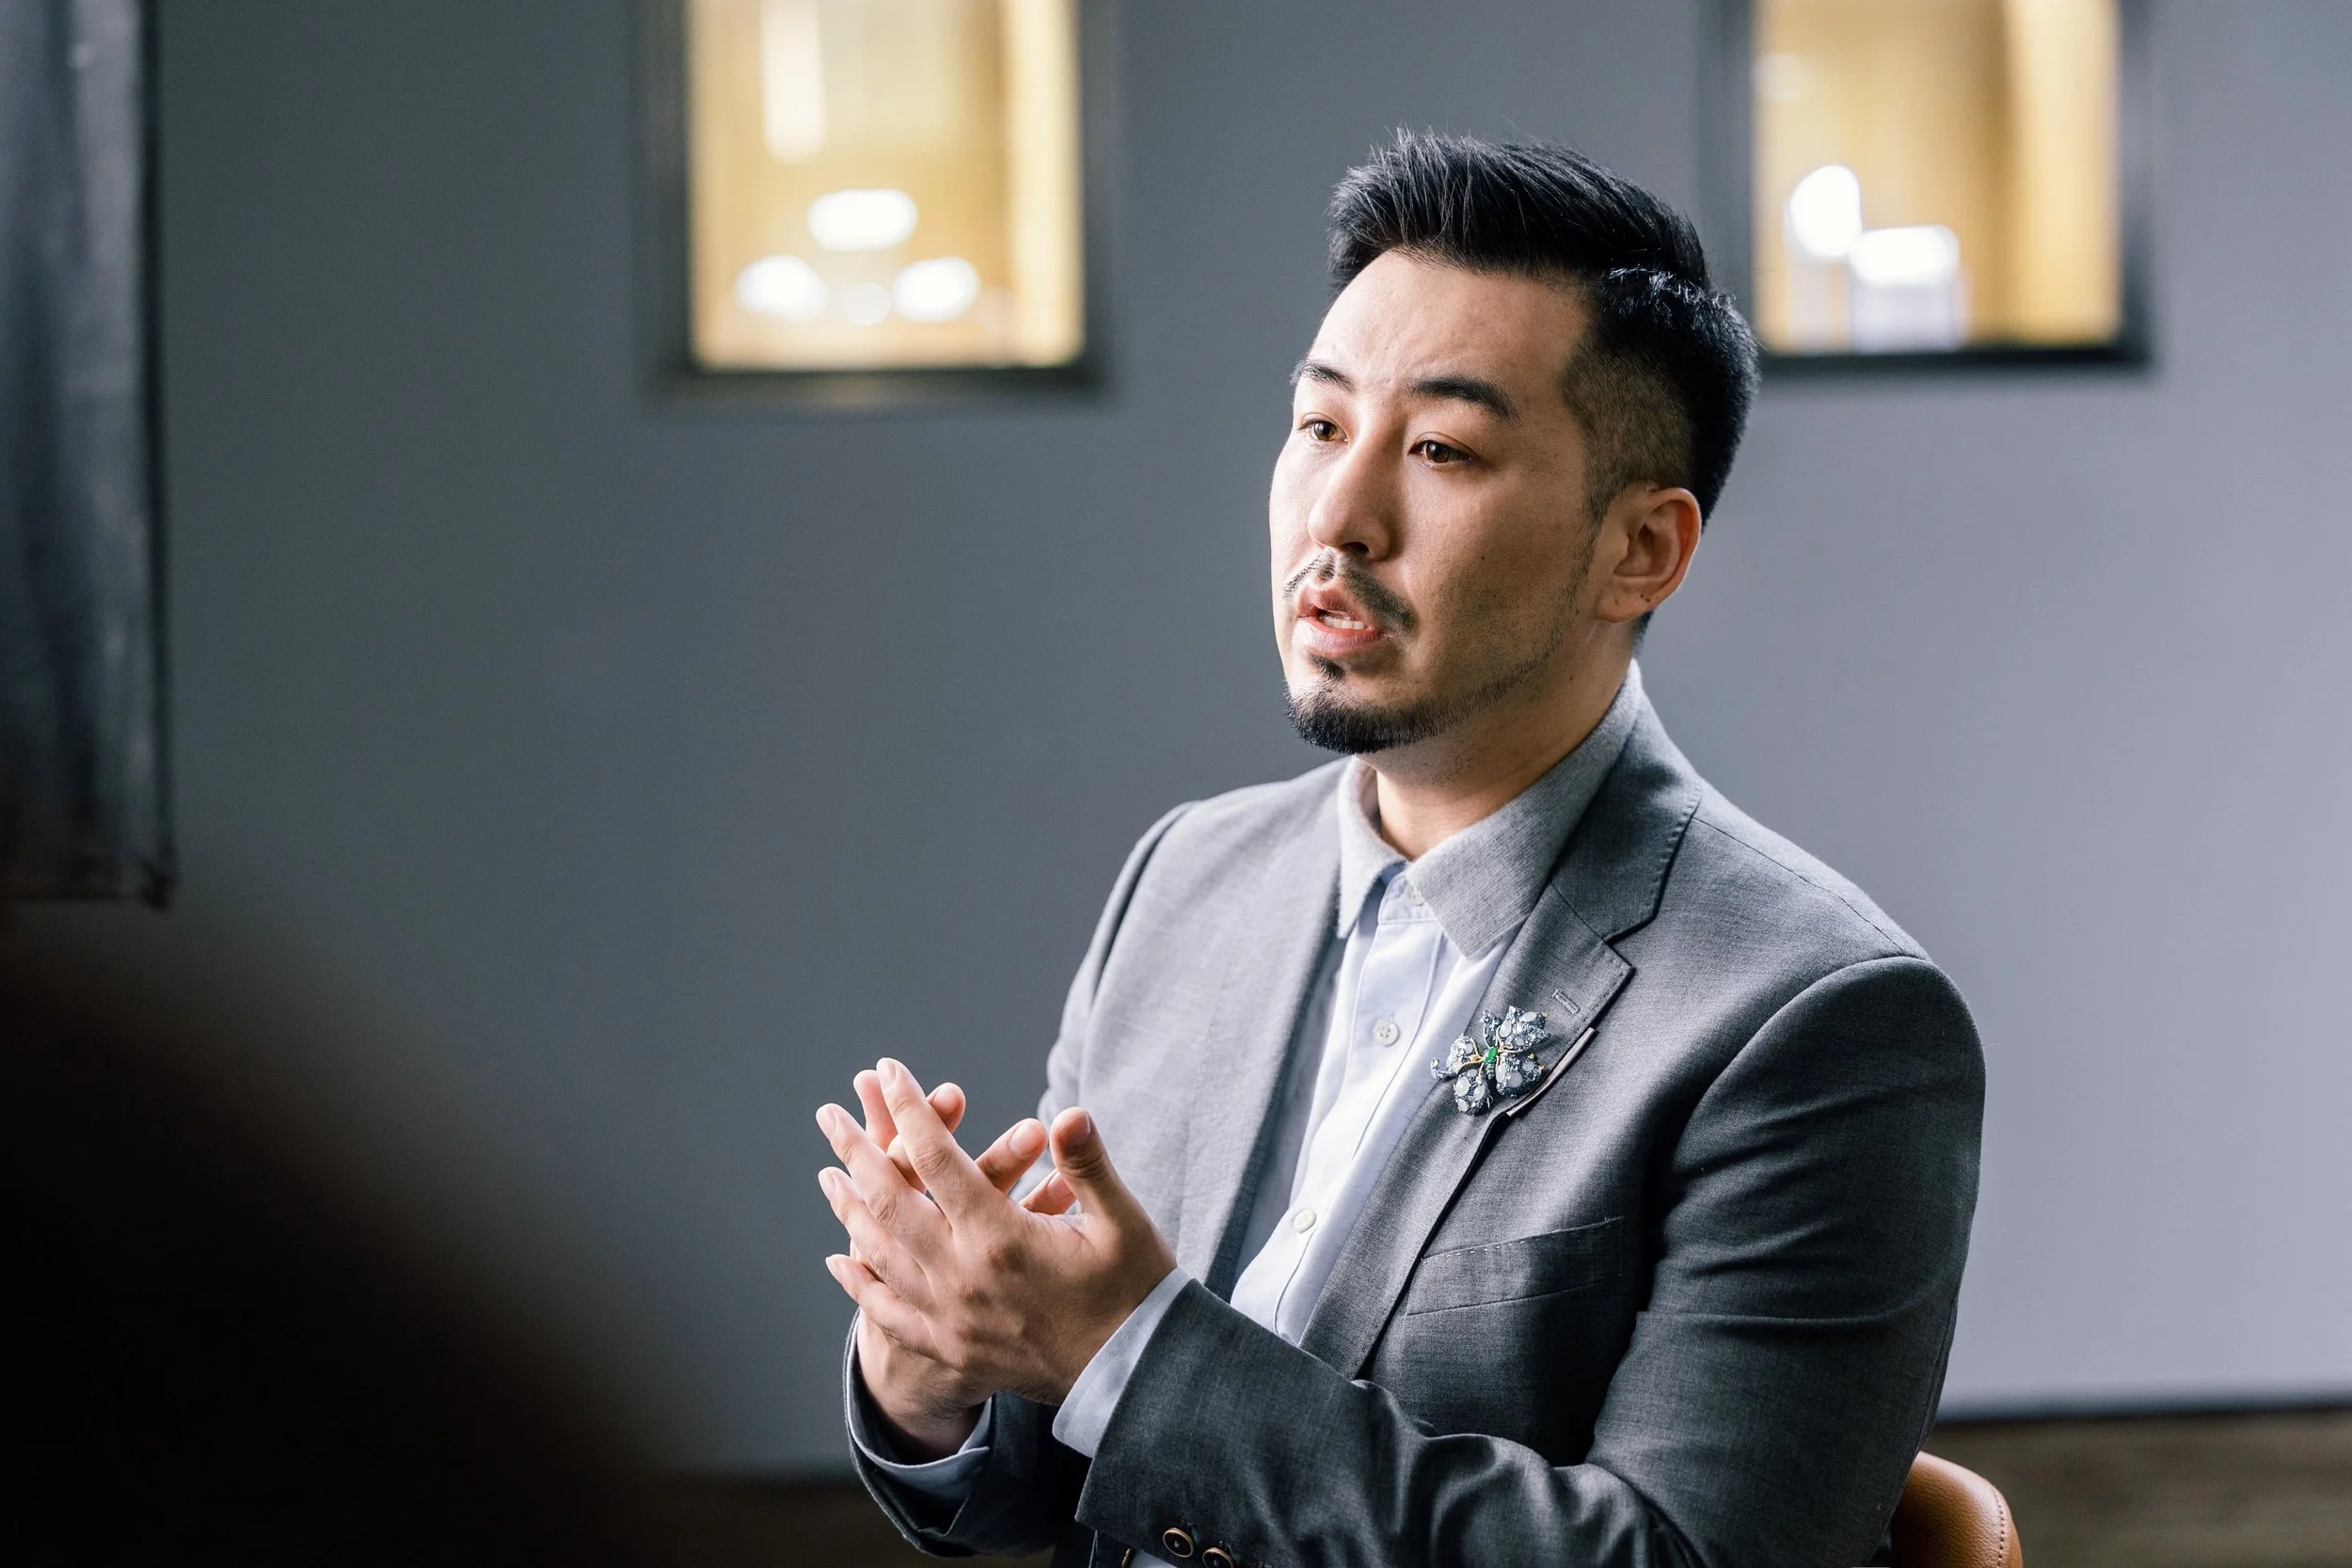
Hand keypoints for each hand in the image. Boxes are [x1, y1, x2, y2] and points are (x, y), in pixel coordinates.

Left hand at [817, 1059, 1176, 1458]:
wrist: (1135, 1379)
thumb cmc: (1135, 1291)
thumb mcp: (1122, 1221)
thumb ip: (1087, 1164)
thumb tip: (1068, 1112)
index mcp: (1002, 1238)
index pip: (939, 1158)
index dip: (911, 1109)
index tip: (889, 1071)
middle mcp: (963, 1276)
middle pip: (890, 1202)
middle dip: (855, 1153)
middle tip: (828, 1116)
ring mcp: (950, 1318)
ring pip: (880, 1254)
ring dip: (849, 1210)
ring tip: (828, 1176)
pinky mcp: (951, 1349)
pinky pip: (889, 1313)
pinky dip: (859, 1284)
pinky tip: (840, 1261)